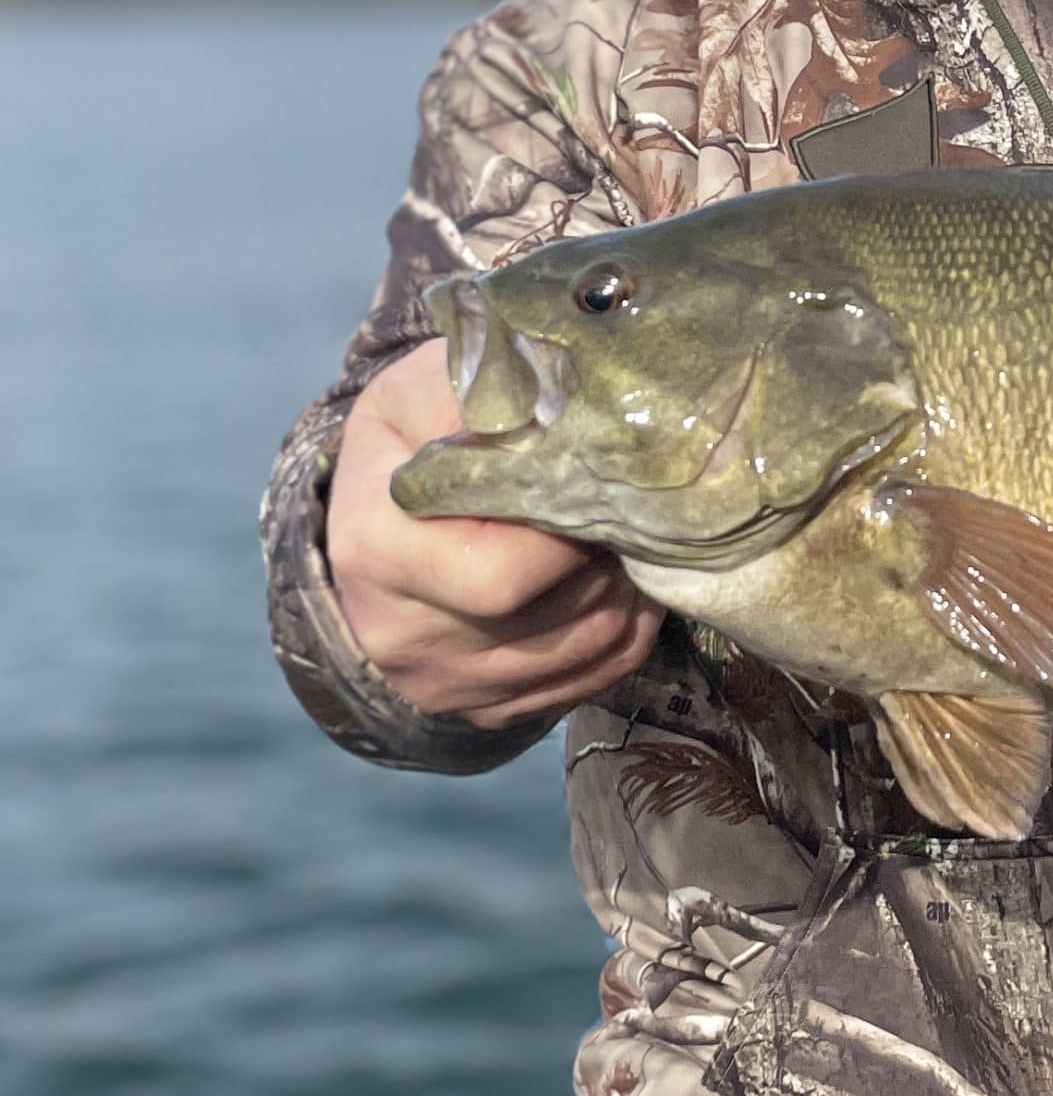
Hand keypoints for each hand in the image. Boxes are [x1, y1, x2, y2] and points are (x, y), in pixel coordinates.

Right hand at [325, 340, 662, 728]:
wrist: (375, 511)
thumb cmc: (414, 434)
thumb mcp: (429, 386)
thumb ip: (488, 388)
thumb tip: (559, 403)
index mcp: (377, 548)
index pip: (505, 571)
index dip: (573, 527)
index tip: (602, 481)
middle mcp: (397, 632)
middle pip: (556, 616)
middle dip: (611, 559)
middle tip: (633, 508)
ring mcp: (438, 682)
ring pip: (586, 651)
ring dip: (629, 593)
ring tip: (626, 537)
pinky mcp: (479, 709)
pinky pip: (590, 682)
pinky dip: (625, 631)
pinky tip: (620, 581)